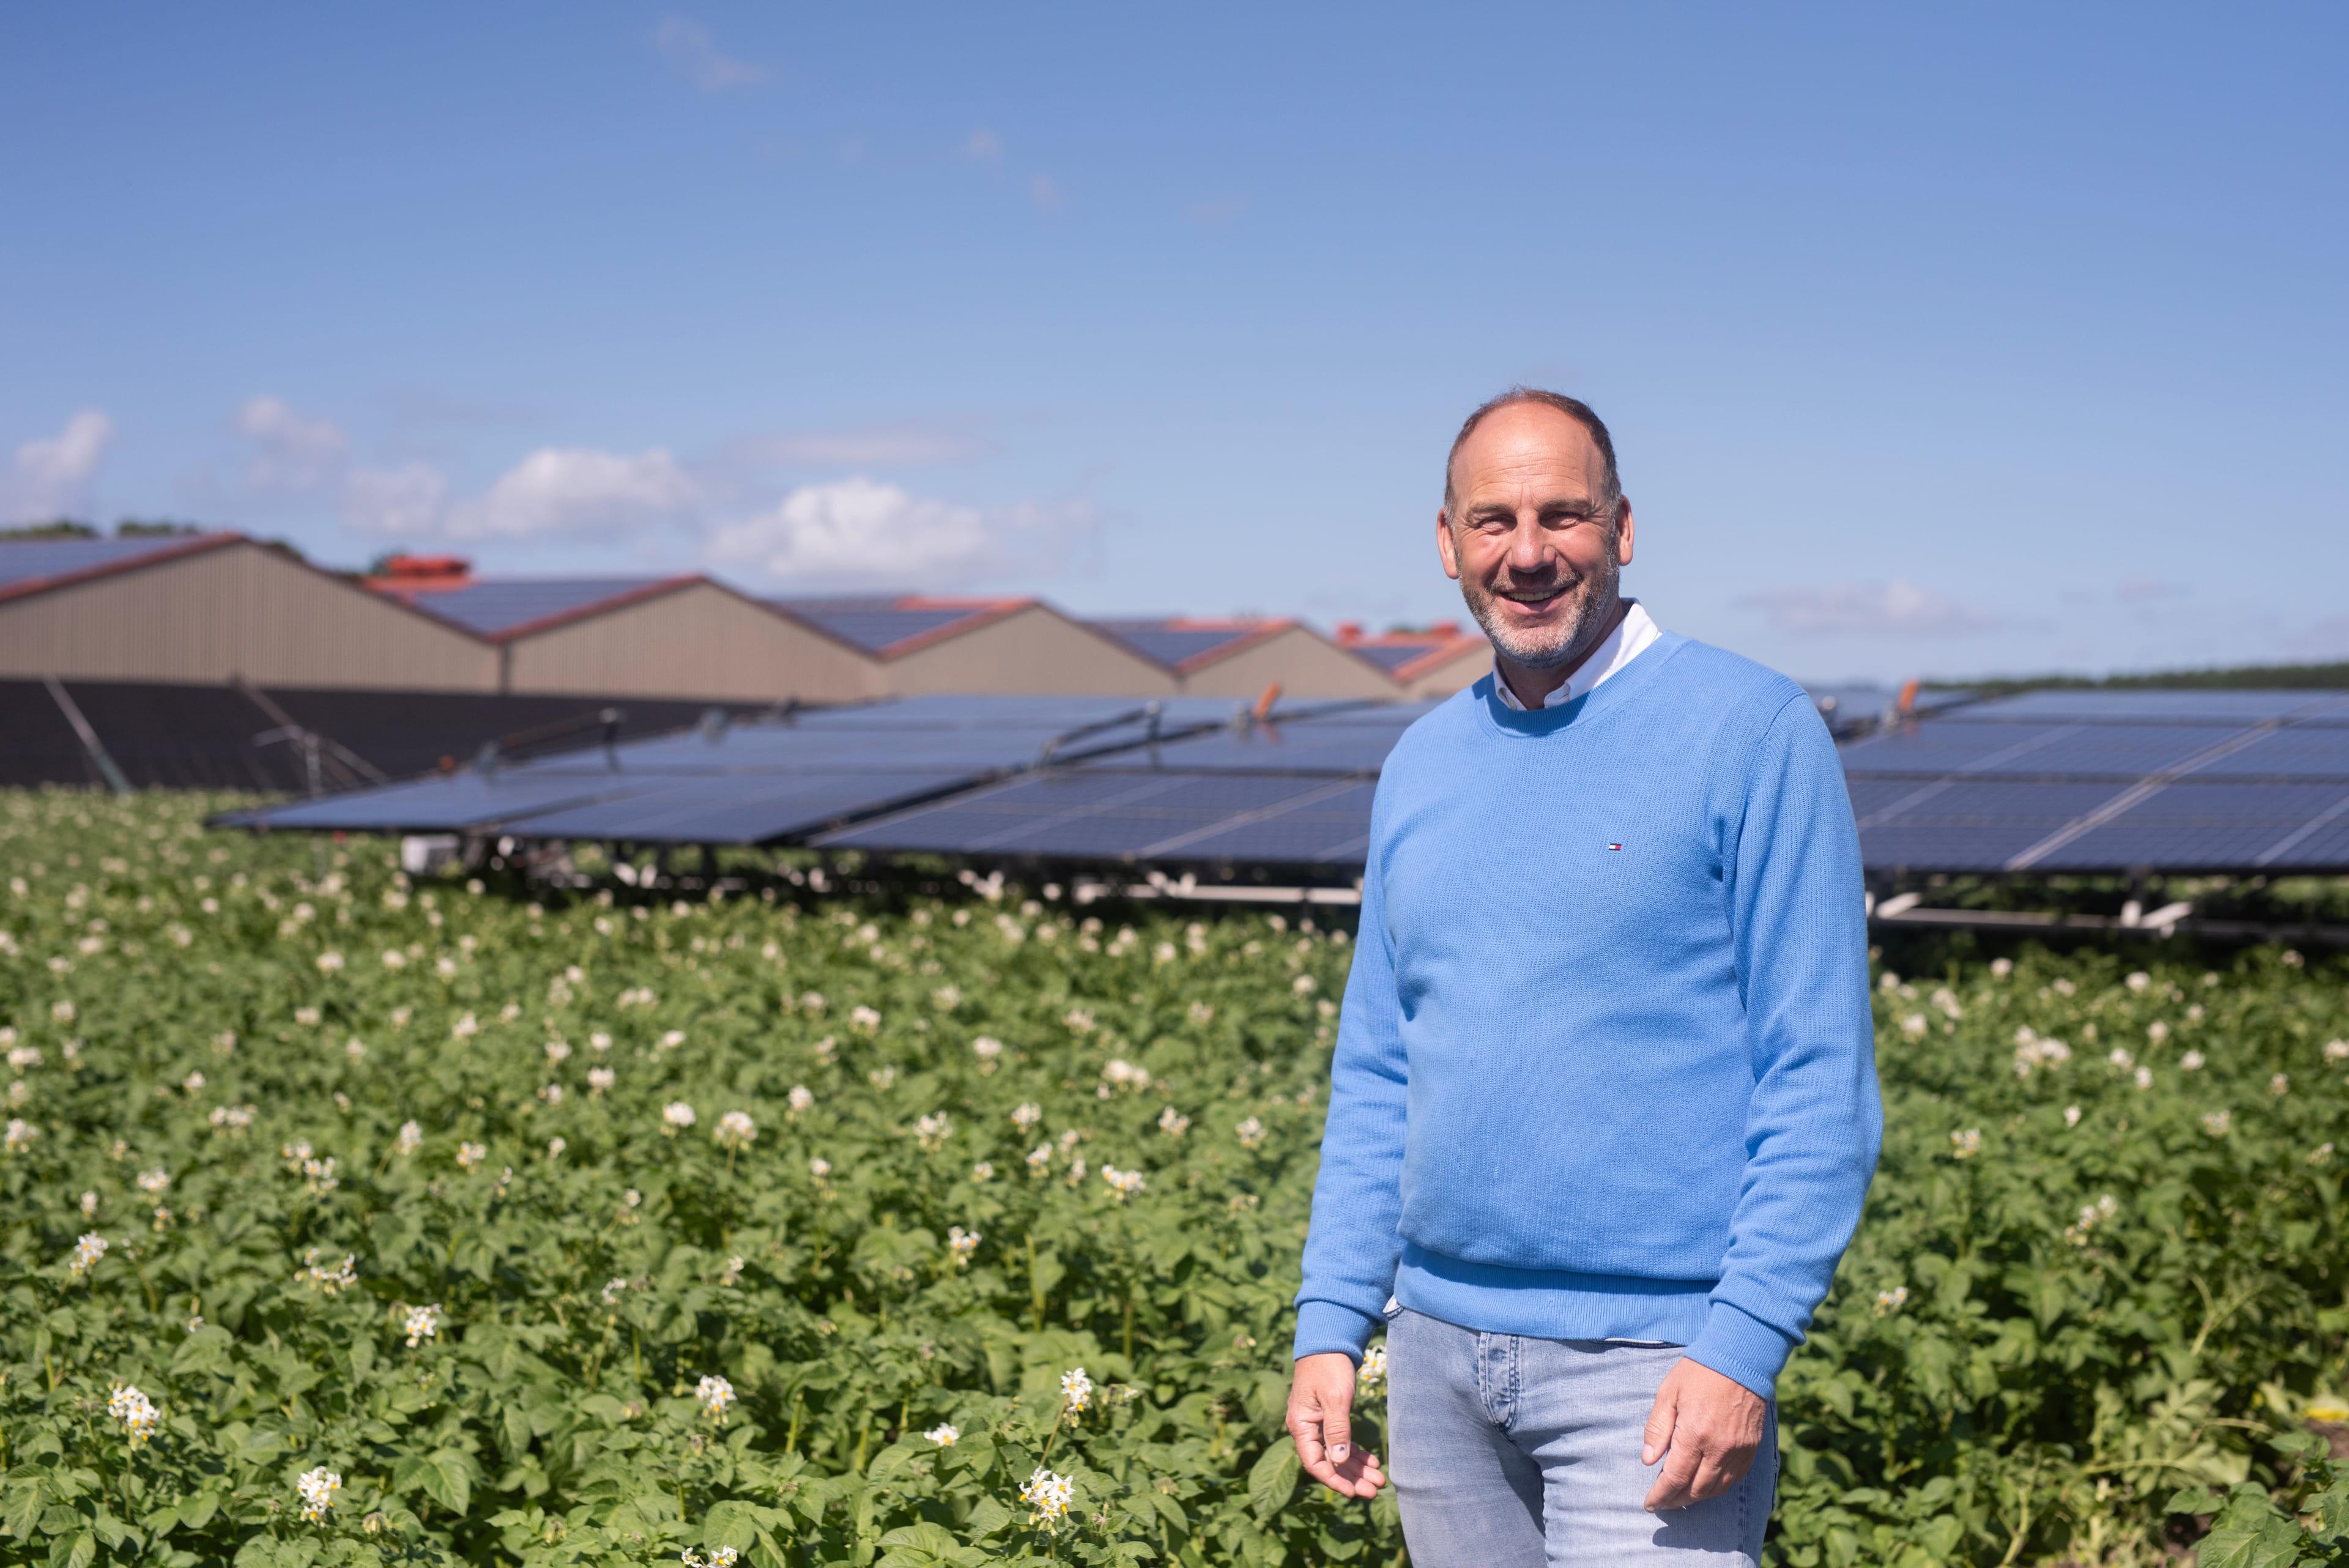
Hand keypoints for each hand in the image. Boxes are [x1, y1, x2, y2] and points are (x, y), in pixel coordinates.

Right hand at [1287, 1352, 1387, 1498]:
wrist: (1328, 1341)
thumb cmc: (1329, 1367)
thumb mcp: (1335, 1398)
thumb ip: (1336, 1430)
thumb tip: (1338, 1460)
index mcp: (1301, 1425)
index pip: (1315, 1463)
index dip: (1334, 1480)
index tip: (1354, 1492)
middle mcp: (1306, 1428)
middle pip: (1329, 1462)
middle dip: (1352, 1477)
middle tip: (1375, 1490)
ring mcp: (1317, 1423)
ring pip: (1337, 1454)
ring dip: (1357, 1468)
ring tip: (1379, 1480)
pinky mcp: (1328, 1417)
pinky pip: (1341, 1441)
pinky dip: (1356, 1452)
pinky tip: (1373, 1462)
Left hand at [1640, 1357, 1765, 1510]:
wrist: (1740, 1358)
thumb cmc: (1698, 1372)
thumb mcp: (1668, 1393)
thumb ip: (1657, 1428)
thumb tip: (1648, 1461)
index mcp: (1694, 1434)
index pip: (1674, 1478)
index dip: (1660, 1495)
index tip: (1649, 1504)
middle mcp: (1718, 1448)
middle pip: (1696, 1489)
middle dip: (1676, 1501)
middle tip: (1663, 1503)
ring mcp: (1738, 1450)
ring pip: (1717, 1489)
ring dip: (1697, 1497)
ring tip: (1681, 1498)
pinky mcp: (1751, 1448)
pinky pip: (1735, 1479)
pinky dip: (1718, 1488)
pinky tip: (1706, 1486)